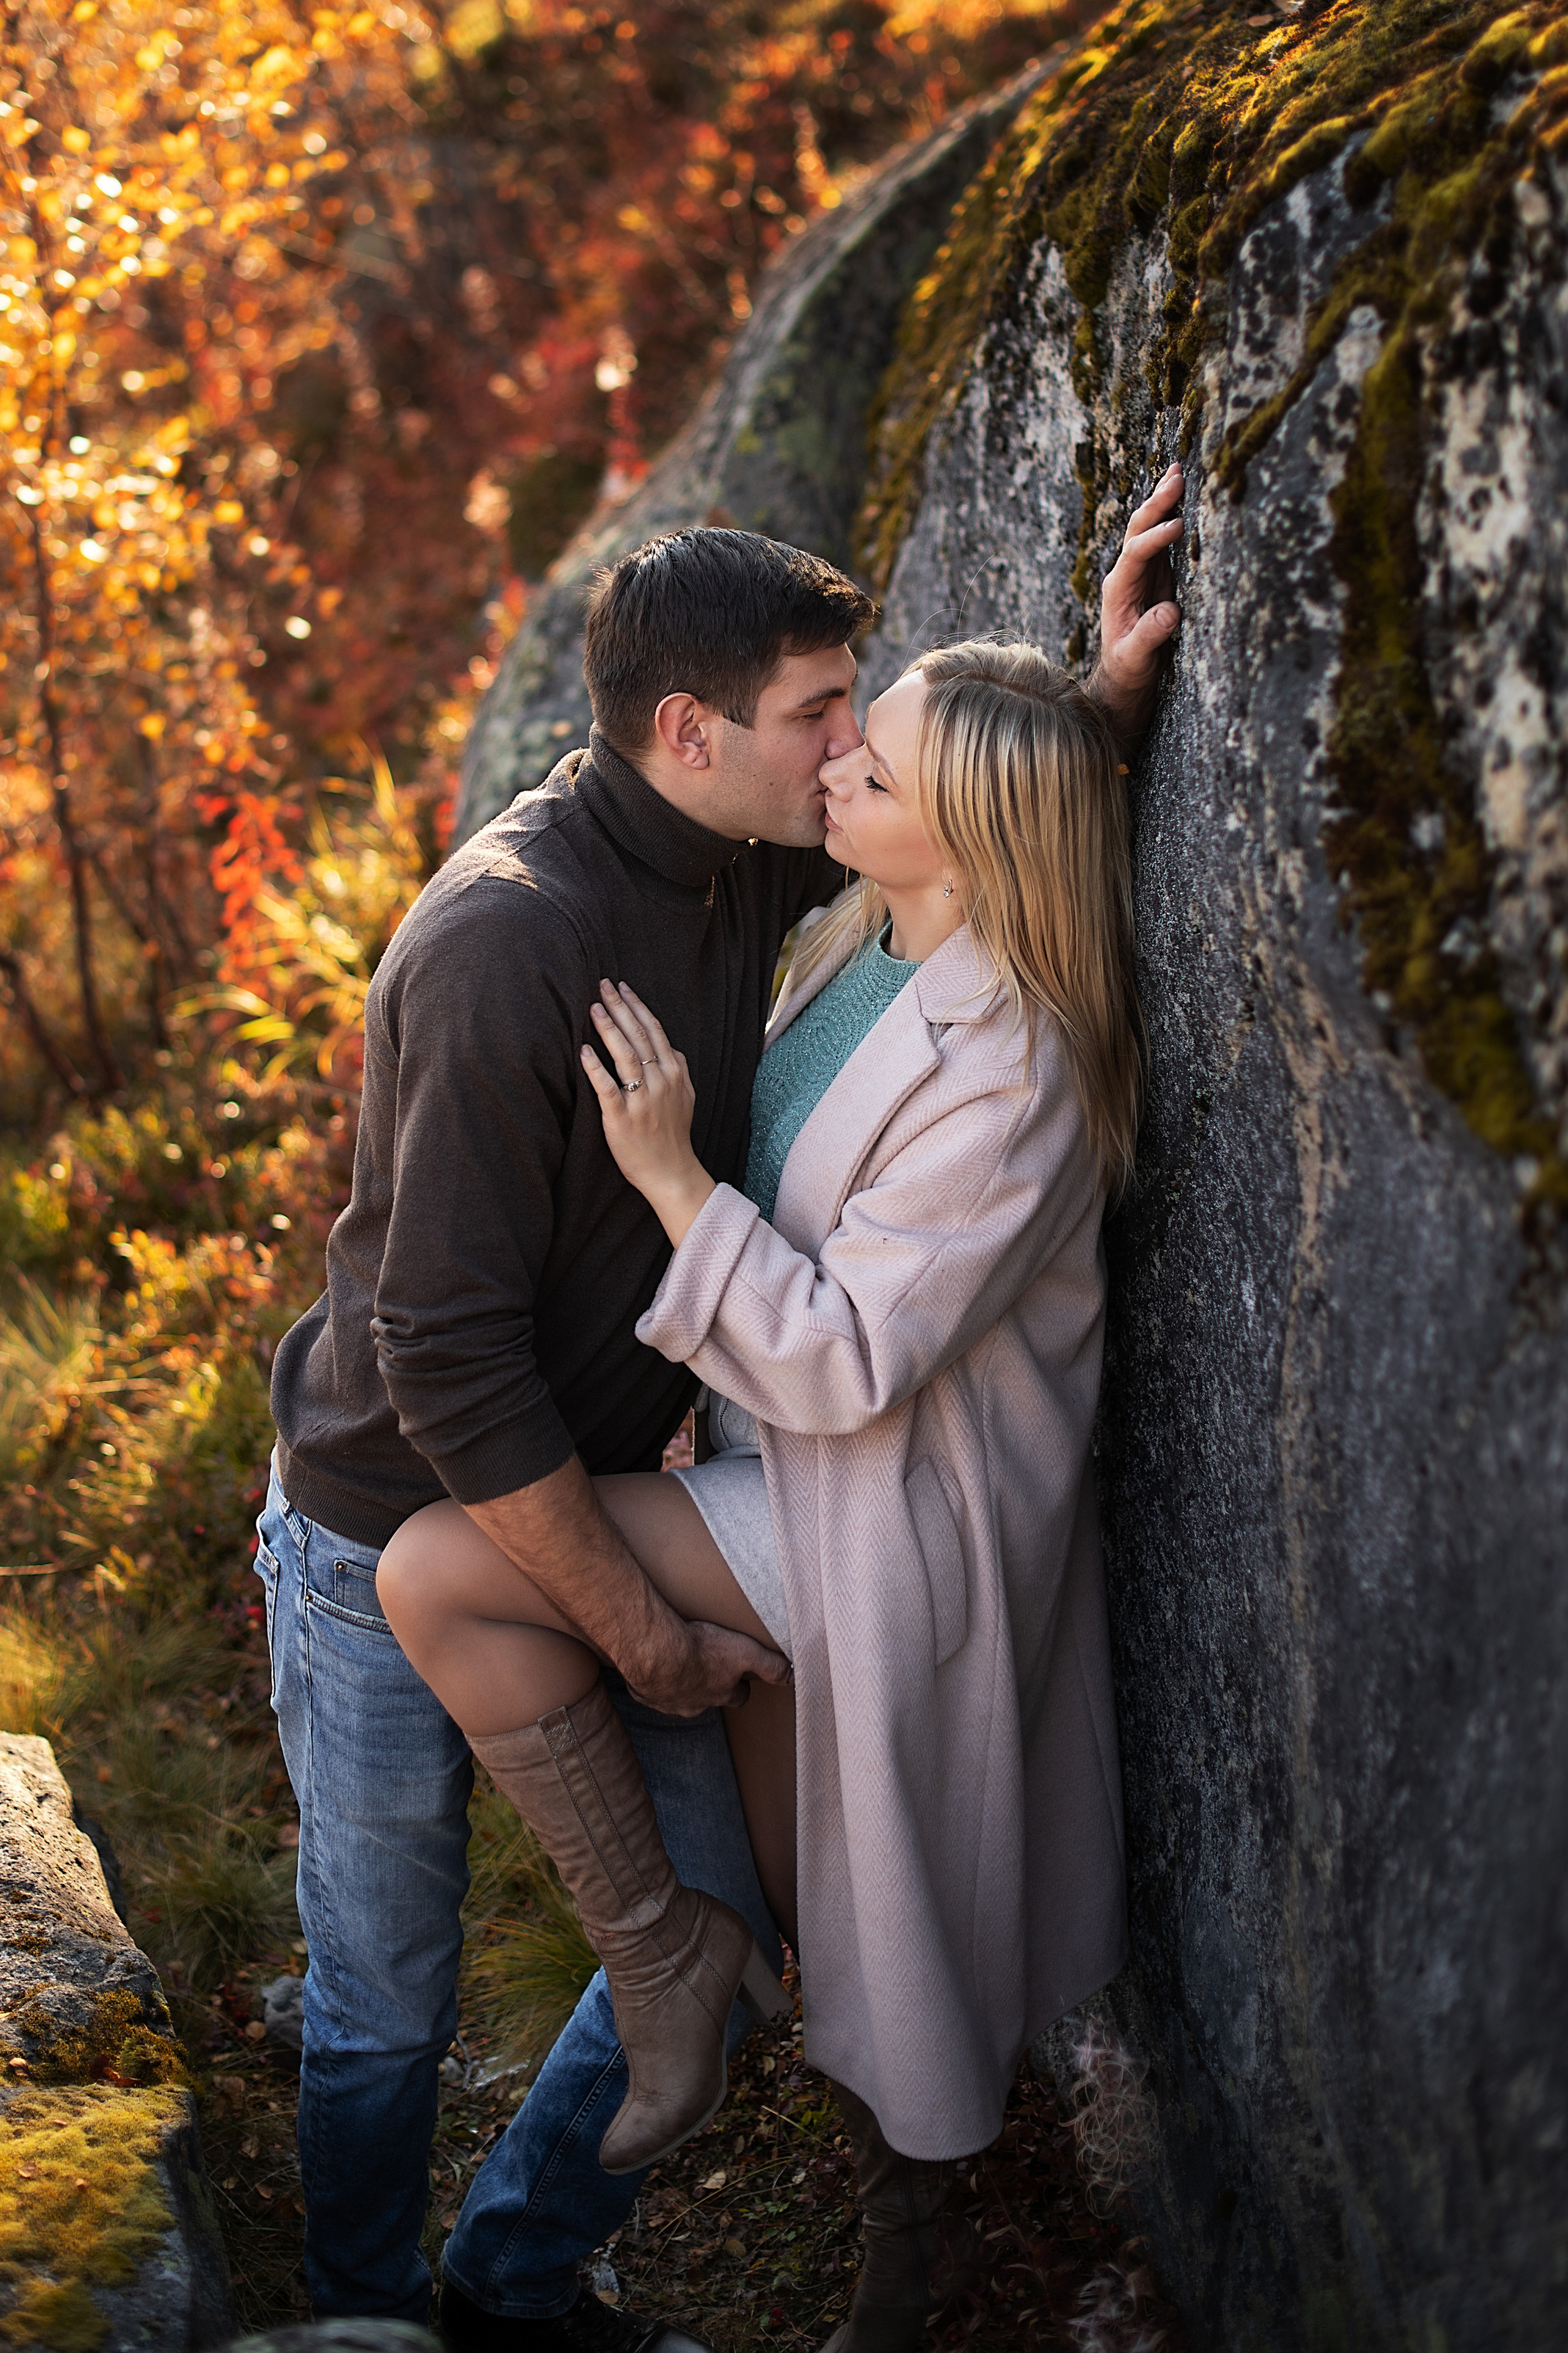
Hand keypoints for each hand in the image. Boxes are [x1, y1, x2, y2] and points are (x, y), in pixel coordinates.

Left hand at [581, 980, 716, 1246]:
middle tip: (602, 984)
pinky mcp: (622, 1117)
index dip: (637, 1005)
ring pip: (624, 1055)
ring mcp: (641, 1099)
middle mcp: (660, 1081)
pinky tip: (584, 1050)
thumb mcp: (687, 1097)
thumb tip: (669, 1047)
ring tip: (593, 1007)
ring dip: (608, 1028)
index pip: (654, 1030)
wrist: (671, 1172)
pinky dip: (595, 1067)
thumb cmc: (674, 1135)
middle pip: (638, 1035)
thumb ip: (678, 1069)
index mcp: (674, 1073)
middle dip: (620, 1007)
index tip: (622, 986)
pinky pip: (607, 1087)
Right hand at [625, 1615, 791, 1716]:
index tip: (739, 1672)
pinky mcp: (645, 1694)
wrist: (657, 1653)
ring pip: (679, 1697)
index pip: (738, 1696)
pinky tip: (653, 1664)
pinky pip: (651, 1691)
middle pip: (709, 1699)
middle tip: (706, 1666)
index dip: (740, 1684)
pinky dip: (654, 1681)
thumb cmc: (701, 1649)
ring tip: (677, 1663)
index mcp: (720, 1694)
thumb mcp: (745, 1652)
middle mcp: (695, 1704)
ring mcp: (668, 1702)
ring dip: (680, 1683)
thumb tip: (793, 1677)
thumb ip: (770, 1664)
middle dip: (710, 1686)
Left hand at [1089, 460, 1184, 745]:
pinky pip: (1162, 538)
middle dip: (1157, 503)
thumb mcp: (1136, 658)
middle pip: (1137, 529)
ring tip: (1179, 471)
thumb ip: (1149, 636)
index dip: (1155, 538)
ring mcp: (1140, 571)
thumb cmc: (1129, 668)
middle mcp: (1126, 573)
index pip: (1135, 553)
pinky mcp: (1154, 574)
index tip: (1177, 526)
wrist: (1124, 674)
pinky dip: (1172, 515)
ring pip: (1148, 527)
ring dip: (1163, 500)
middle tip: (1177, 477)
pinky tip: (1184, 495)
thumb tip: (1170, 613)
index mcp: (1117, 589)